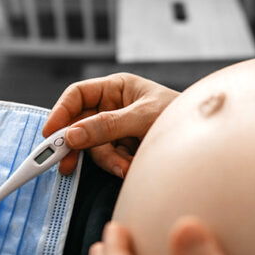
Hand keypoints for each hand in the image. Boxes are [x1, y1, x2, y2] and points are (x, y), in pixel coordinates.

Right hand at [43, 73, 178, 176]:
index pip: (78, 95)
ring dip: (108, 160)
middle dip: (80, 146)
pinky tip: (132, 167)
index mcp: (117, 88)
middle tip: (66, 166)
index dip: (61, 112)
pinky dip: (119, 166)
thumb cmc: (180, 116)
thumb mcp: (143, 118)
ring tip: (127, 166)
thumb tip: (72, 135)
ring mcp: (118, 129)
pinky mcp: (125, 149)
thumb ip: (107, 126)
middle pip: (81, 125)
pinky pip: (110, 159)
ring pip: (95, 147)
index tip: (51, 134)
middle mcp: (114, 107)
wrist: (204, 141)